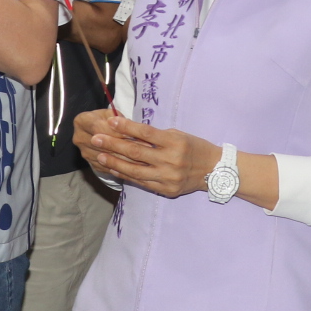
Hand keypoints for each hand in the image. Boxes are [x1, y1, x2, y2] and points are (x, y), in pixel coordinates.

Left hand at [78, 113, 220, 198]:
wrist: (214, 170)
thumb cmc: (194, 147)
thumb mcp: (178, 135)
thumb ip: (156, 136)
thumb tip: (129, 131)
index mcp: (174, 142)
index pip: (146, 132)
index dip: (127, 126)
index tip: (111, 121)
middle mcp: (171, 160)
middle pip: (136, 151)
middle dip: (113, 144)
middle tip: (96, 138)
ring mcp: (168, 177)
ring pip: (135, 170)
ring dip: (115, 162)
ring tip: (100, 155)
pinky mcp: (167, 189)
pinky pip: (142, 182)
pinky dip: (126, 175)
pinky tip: (115, 169)